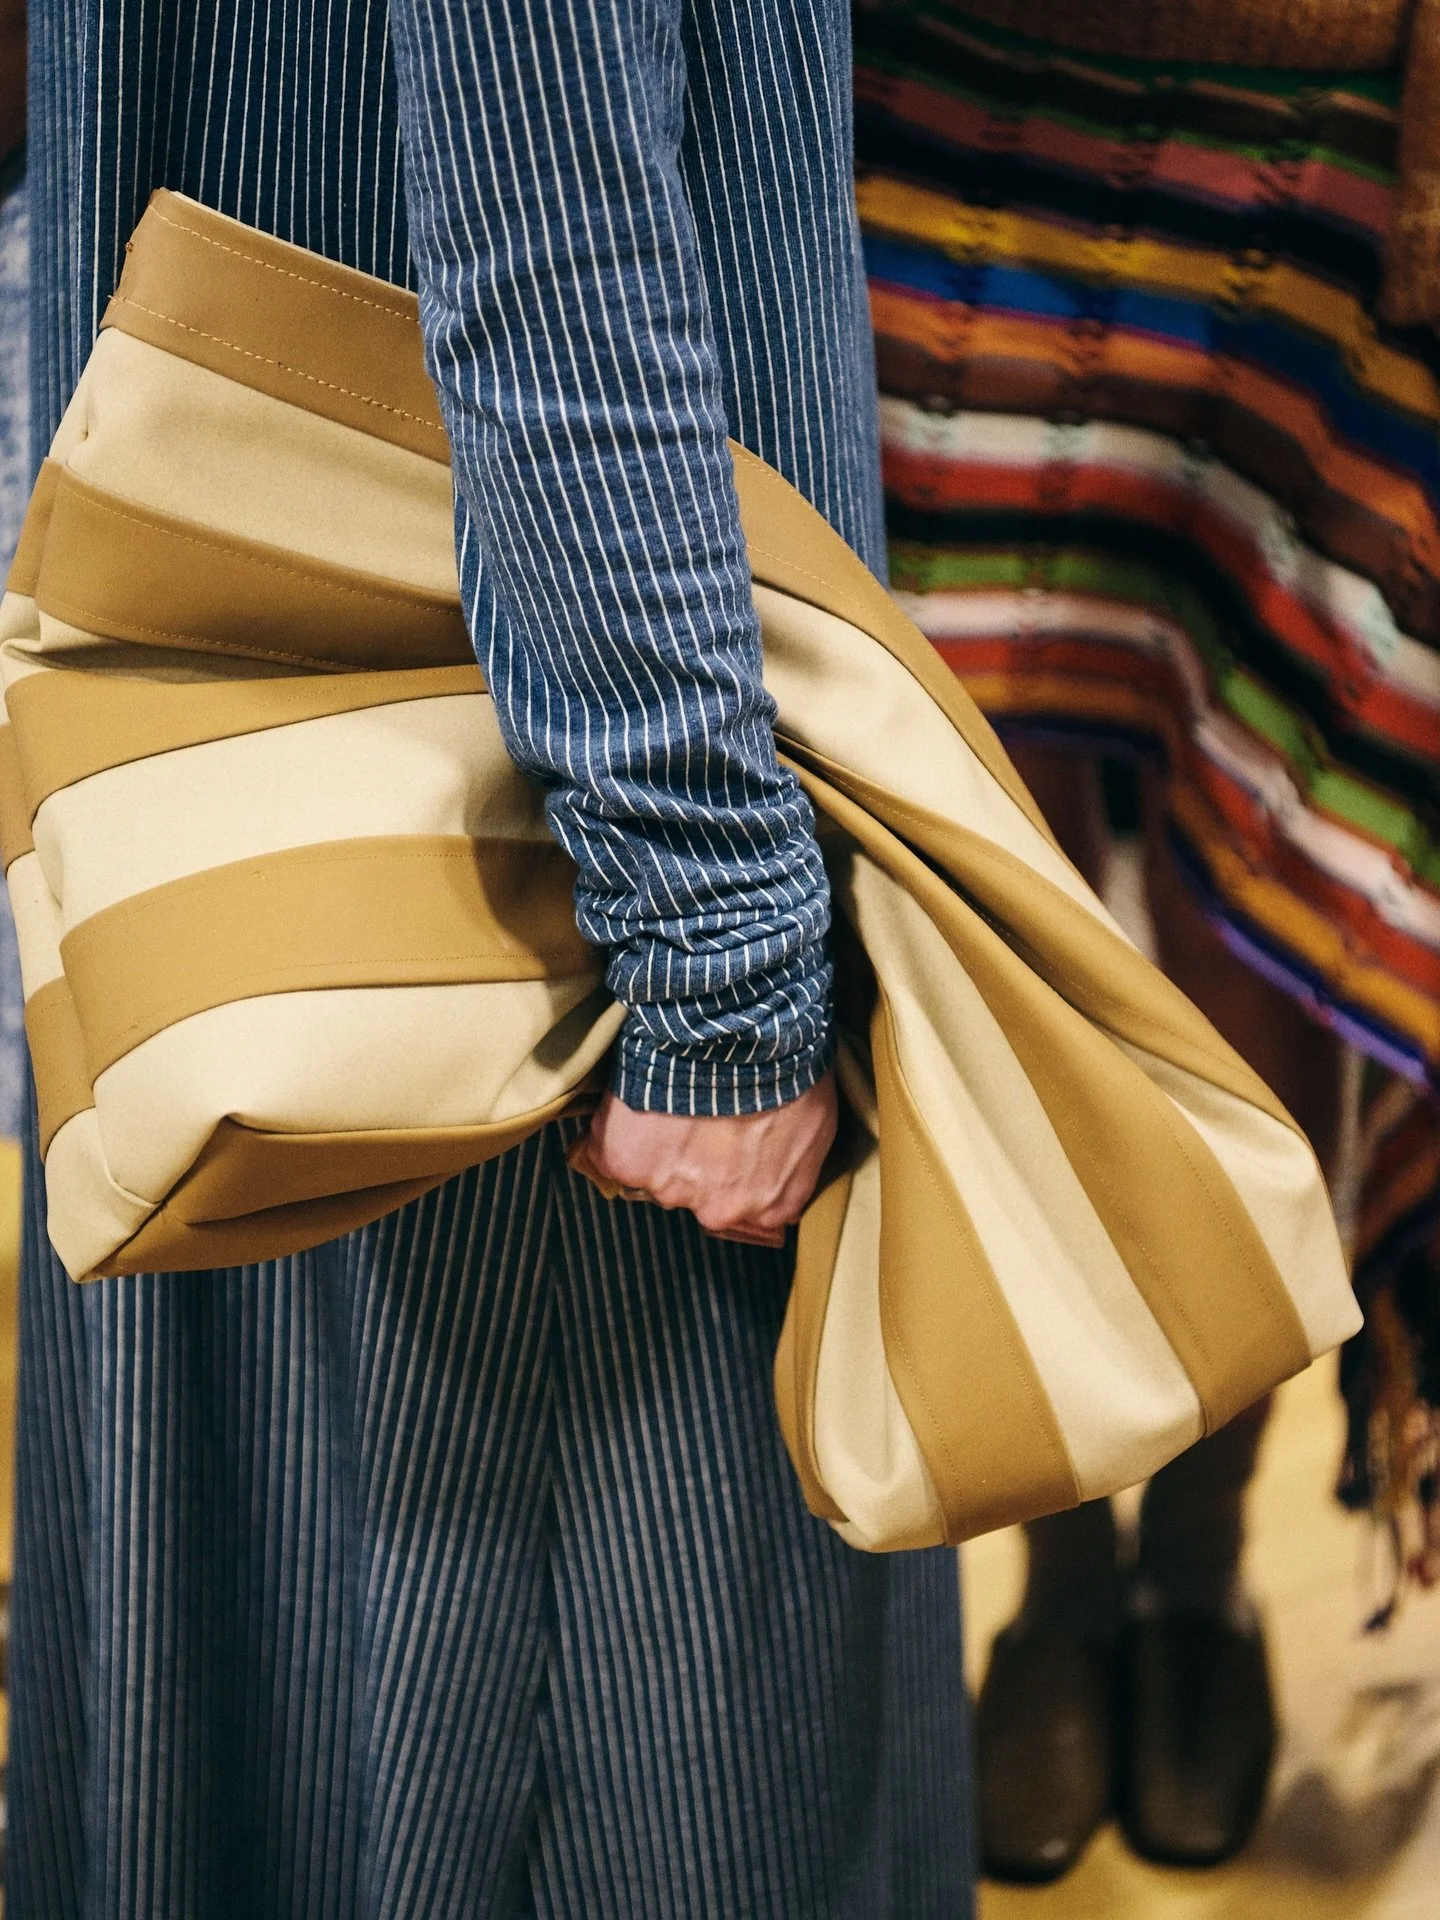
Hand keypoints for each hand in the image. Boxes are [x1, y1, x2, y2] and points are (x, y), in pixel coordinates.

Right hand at [570, 1071, 837, 1246]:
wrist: (738, 1028)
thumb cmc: (787, 1064)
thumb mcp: (817, 1118)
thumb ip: (796, 1159)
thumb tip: (780, 1161)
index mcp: (771, 1205)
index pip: (746, 1205)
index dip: (732, 1168)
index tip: (726, 1138)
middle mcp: (721, 1210)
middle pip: (697, 1194)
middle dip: (695, 1160)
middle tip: (697, 1111)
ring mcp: (670, 1189)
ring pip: (654, 1174)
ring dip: (656, 1142)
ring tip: (668, 1096)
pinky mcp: (626, 1163)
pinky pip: (610, 1151)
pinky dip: (616, 1128)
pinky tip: (635, 1097)